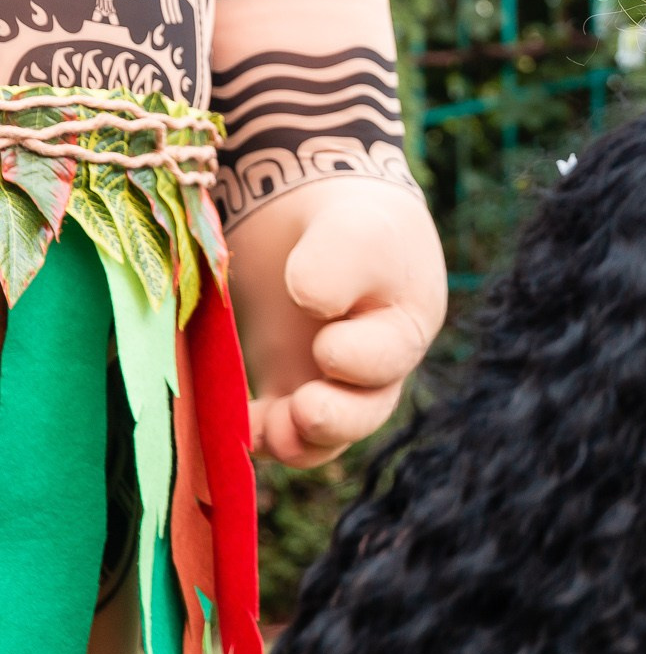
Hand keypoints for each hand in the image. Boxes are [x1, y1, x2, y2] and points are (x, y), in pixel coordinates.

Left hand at [226, 179, 446, 466]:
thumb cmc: (345, 222)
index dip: (354, 359)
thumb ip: (336, 263)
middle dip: (333, 420)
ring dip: (295, 440)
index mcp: (404, 327)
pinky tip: (233, 424)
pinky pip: (277, 432)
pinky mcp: (284, 389)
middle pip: (364, 413)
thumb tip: (310, 302)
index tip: (326, 338)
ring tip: (266, 431)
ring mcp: (329, 384)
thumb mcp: (351, 228)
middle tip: (303, 409)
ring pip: (321, 435)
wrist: (311, 214)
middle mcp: (374, 369)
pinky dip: (256, 435)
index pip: (387, 359)